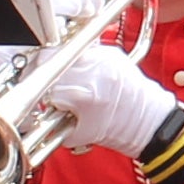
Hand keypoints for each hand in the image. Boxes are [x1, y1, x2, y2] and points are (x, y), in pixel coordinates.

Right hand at [47, 36, 178, 158]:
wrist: (148, 120)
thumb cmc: (119, 129)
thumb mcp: (78, 134)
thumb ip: (51, 124)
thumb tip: (35, 110)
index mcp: (85, 93)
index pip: (45, 85)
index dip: (40, 94)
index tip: (40, 99)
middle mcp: (93, 70)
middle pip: (49, 60)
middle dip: (43, 74)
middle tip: (44, 86)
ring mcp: (102, 57)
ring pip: (63, 49)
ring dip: (56, 63)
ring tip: (60, 78)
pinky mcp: (110, 51)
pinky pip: (82, 49)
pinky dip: (75, 60)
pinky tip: (78, 73)